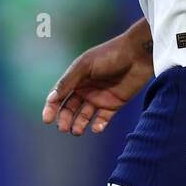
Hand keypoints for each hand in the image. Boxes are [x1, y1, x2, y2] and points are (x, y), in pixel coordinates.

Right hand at [44, 20, 153, 135]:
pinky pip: (103, 118)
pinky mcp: (114, 104)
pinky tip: (96, 127)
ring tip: (77, 131)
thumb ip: (68, 82)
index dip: (51, 108)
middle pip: (70, 108)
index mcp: (76, 78)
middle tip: (63, 128)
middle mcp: (86, 89)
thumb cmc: (110, 55)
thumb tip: (51, 98)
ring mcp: (100, 97)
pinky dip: (98, 125)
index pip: (59, 95)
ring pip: (84, 116)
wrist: (138, 54)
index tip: (47, 119)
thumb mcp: (85, 66)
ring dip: (79, 124)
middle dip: (65, 119)